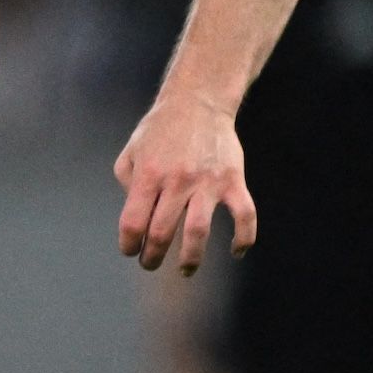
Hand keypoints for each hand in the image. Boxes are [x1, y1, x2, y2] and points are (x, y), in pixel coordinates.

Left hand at [113, 92, 254, 274]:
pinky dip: (243, 238)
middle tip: (150, 264)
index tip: (130, 251)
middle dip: (152, 257)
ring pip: (198, 231)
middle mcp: (176, 180)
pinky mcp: (233, 180)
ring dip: (190, 258)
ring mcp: (207, 182)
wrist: (198, 101)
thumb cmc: (160, 130)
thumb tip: (136, 218)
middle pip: (161, 233)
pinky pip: (244, 215)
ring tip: (185, 270)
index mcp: (148, 175)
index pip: (132, 223)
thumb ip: (128, 184)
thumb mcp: (131, 152)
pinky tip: (236, 252)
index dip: (128, 244)